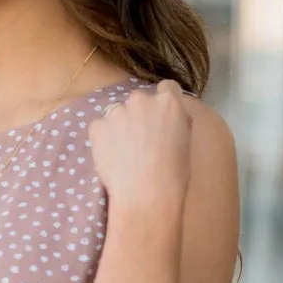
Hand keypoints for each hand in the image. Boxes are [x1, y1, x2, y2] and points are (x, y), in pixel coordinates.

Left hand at [87, 80, 195, 216]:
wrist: (146, 194)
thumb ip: (177, 122)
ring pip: (117, 112)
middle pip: (140, 100)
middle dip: (140, 114)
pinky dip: (104, 138)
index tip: (161, 118)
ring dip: (120, 125)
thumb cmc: (174, 174)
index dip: (164, 102)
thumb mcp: (186, 142)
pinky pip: (100, 127)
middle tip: (141, 140)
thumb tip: (172, 119)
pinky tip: (111, 157)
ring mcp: (117, 111)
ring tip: (124, 152)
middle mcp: (142, 99)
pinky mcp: (97, 125)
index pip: (167, 88)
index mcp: (169, 102)